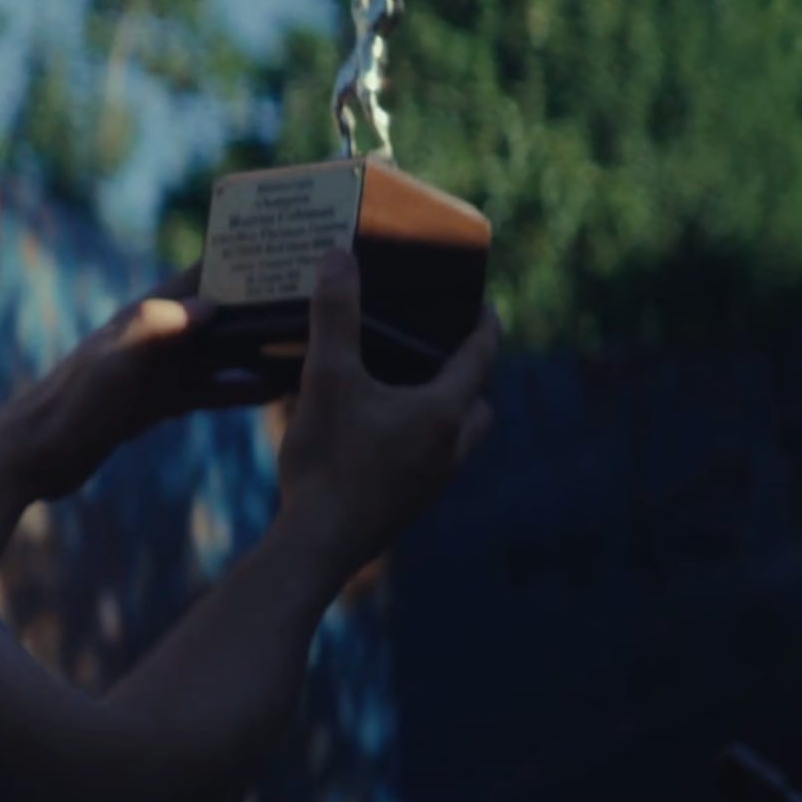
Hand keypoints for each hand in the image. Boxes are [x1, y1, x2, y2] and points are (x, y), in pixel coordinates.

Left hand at [14, 264, 290, 501]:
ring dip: (262, 346)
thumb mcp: (113, 363)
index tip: (290, 244)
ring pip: (222, 351)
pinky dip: (243, 386)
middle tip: (323, 296)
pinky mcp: (156, 403)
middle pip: (222, 312)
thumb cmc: (68, 406)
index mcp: (146, 316)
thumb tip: (211, 302)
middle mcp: (157, 336)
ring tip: (314, 344)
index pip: (202, 275)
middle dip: (264, 302)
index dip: (241, 257)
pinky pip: (210, 388)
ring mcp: (158, 370)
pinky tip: (278, 390)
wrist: (34, 457)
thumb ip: (156, 328)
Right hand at [275, 249, 499, 577]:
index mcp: (442, 413)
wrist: (317, 543)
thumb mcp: (326, 378)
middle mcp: (448, 449)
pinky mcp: (406, 506)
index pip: (479, 358)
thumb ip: (335, 316)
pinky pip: (430, 464)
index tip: (485, 305)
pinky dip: (420, 443)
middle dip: (470, 378)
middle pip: (479, 406)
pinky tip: (379, 437)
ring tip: (411, 393)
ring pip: (458, 441)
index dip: (484, 327)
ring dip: (447, 415)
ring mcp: (431, 483)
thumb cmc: (328, 458)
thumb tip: (340, 257)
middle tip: (445, 354)